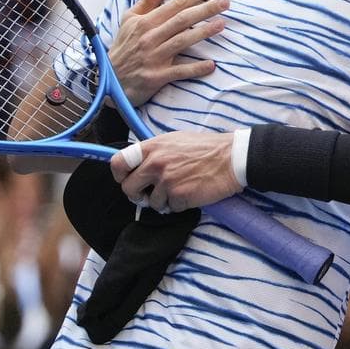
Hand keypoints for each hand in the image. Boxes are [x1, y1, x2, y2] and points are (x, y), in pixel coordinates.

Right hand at [109, 0, 227, 104]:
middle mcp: (150, 37)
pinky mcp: (156, 77)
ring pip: (181, 41)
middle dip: (205, 9)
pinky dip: (195, 69)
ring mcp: (153, 58)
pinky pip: (179, 72)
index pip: (176, 3)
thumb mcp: (131, 19)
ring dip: (202, 33)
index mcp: (146, 21)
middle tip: (226, 1)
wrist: (109, 78)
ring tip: (222, 24)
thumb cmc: (124, 45)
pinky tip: (211, 65)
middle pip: (182, 20)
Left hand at [110, 131, 240, 210]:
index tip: (125, 179)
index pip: (118, 162)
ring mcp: (166, 181)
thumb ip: (155, 151)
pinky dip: (178, 205)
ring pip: (151, 203)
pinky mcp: (179, 196)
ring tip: (179, 190)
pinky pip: (170, 208)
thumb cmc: (206, 148)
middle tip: (148, 195)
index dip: (119, 175)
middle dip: (137, 195)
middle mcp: (155, 164)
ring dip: (163, 201)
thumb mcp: (175, 140)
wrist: (231, 158)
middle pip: (128, 188)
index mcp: (152, 147)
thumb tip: (140, 163)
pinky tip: (190, 194)